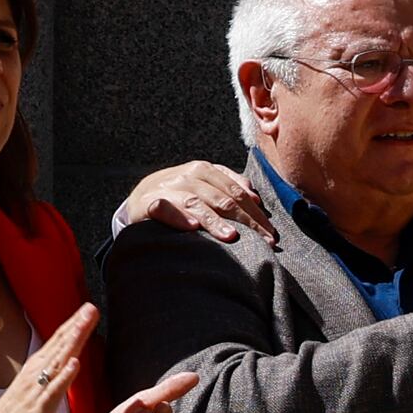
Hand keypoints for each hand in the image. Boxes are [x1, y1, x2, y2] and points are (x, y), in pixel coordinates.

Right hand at [115, 157, 273, 243]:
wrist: (140, 196)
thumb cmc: (179, 194)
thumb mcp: (204, 184)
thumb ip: (229, 185)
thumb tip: (255, 197)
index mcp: (205, 170)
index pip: (237, 193)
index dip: (256, 214)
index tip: (271, 235)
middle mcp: (188, 176)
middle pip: (223, 200)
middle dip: (247, 222)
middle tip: (263, 242)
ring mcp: (169, 189)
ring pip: (197, 203)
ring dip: (215, 221)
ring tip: (232, 236)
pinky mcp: (149, 204)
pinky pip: (164, 209)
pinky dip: (178, 216)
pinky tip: (191, 227)